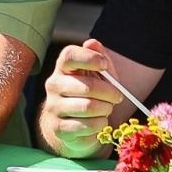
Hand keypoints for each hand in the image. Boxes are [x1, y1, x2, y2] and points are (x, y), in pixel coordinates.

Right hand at [39, 40, 121, 158]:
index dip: (89, 58)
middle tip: (117, 97)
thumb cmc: (87, 95)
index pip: (69, 56)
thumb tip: (92, 43)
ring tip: (106, 109)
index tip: (104, 65)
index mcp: (62, 68)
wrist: (70, 126)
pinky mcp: (59, 128)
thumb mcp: (97, 75)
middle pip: (86, 86)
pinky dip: (100, 124)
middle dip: (109, 93)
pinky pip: (87, 126)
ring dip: (106, 109)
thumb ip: (98, 58)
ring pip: (88, 107)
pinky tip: (98, 122)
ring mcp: (54, 107)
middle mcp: (54, 85)